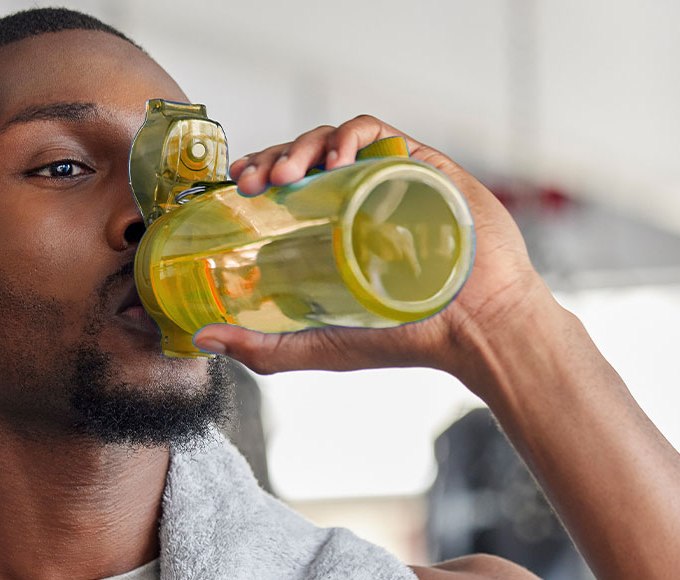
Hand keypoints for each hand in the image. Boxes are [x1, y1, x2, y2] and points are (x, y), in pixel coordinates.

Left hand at [189, 114, 554, 377]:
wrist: (475, 328)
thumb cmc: (404, 337)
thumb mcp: (319, 346)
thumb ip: (262, 347)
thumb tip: (203, 339)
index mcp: (330, 230)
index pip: (281, 189)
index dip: (253, 180)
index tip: (233, 192)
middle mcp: (354, 199)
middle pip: (300, 157)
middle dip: (269, 159)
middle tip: (252, 183)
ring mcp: (386, 179)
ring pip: (332, 138)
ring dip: (300, 146)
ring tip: (285, 175)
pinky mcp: (419, 164)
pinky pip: (377, 132)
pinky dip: (348, 134)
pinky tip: (333, 159)